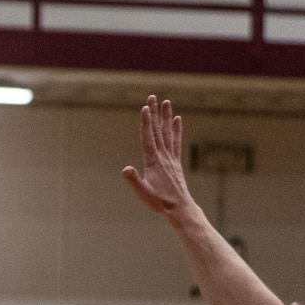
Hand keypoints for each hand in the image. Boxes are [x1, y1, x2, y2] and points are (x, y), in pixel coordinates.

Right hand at [121, 95, 196, 218]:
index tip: (145, 107)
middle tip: (153, 97)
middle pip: (158, 130)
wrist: (180, 207)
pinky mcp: (175, 162)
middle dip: (155, 113)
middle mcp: (163, 156)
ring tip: (166, 102)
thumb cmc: (159, 202)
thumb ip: (134, 181)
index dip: (146, 122)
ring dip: (166, 117)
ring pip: (168, 133)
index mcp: (154, 161)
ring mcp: (171, 158)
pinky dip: (177, 130)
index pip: (148, 137)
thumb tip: (125, 169)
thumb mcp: (143, 193)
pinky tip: (177, 120)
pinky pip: (176, 142)